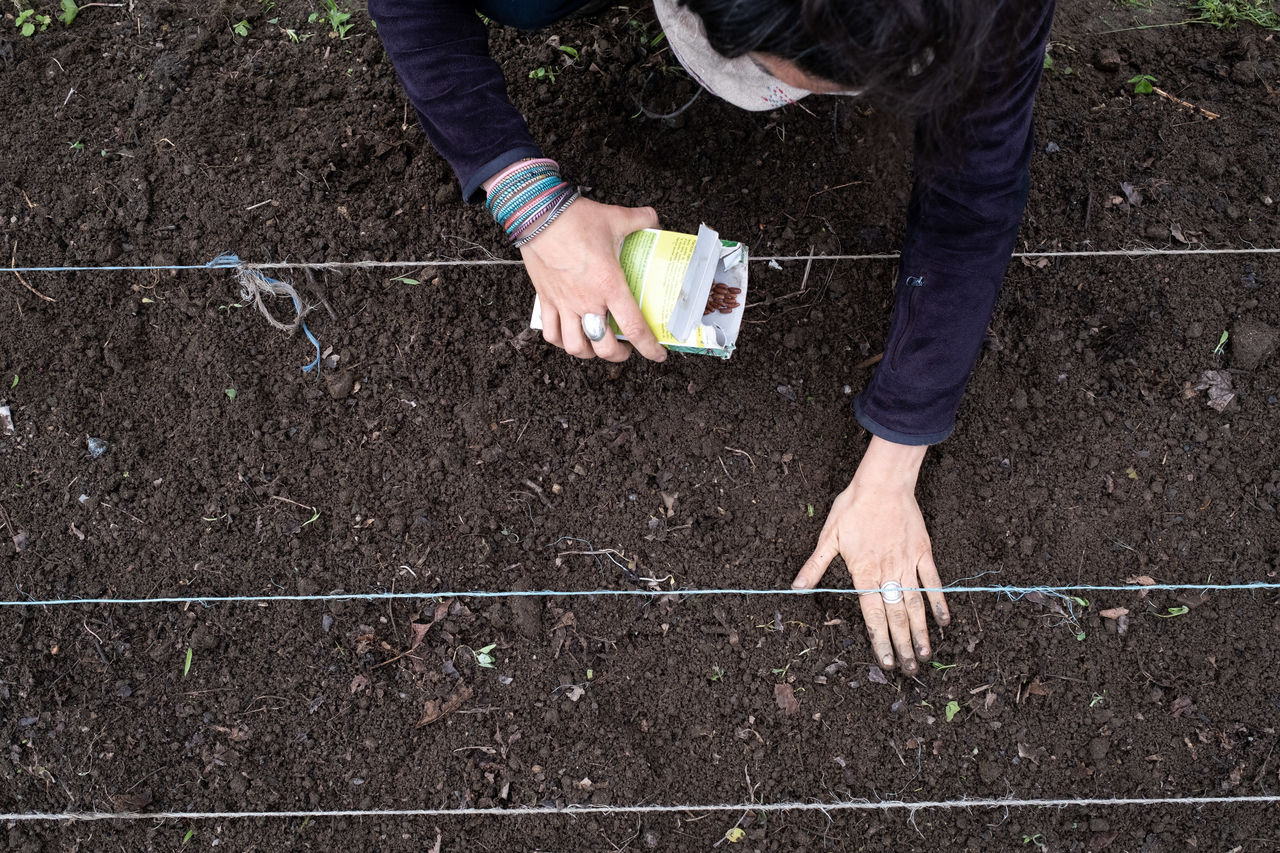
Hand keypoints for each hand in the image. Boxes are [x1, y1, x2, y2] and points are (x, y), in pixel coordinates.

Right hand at [518, 198, 666, 362]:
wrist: (538, 215)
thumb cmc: (575, 219)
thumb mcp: (616, 219)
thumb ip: (641, 220)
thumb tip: (654, 220)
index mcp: (609, 286)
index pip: (634, 327)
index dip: (649, 347)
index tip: (657, 354)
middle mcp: (587, 301)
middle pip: (604, 347)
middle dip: (618, 355)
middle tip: (626, 348)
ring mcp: (564, 304)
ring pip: (575, 347)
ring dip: (589, 352)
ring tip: (596, 346)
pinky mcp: (546, 300)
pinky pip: (551, 332)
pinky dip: (561, 341)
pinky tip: (569, 336)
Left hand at [791, 437, 949, 674]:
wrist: (883, 483)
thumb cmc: (853, 507)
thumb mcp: (828, 536)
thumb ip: (815, 566)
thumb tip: (797, 587)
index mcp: (863, 573)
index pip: (872, 615)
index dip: (879, 641)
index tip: (886, 662)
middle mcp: (887, 573)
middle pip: (896, 616)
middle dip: (902, 646)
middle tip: (909, 670)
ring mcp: (907, 563)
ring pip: (915, 604)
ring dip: (921, 631)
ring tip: (925, 655)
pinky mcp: (923, 552)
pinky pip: (933, 581)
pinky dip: (939, 601)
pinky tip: (944, 621)